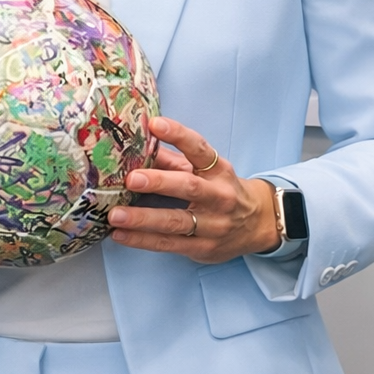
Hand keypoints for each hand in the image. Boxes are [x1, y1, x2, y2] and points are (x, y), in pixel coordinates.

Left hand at [108, 117, 279, 263]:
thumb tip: (137, 145)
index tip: (155, 124)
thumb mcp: (205, 170)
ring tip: (116, 215)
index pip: (199, 149)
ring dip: (143, 219)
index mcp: (219, 170)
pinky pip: (169, 244)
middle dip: (159, 182)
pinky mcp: (203, 248)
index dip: (178, 135)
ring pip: (176, 221)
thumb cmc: (221, 189)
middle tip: (132, 179)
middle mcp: (219, 197)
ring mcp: (213, 225)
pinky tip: (121, 235)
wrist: (257, 224)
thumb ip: (172, 159)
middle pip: (189, 187)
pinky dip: (142, 240)